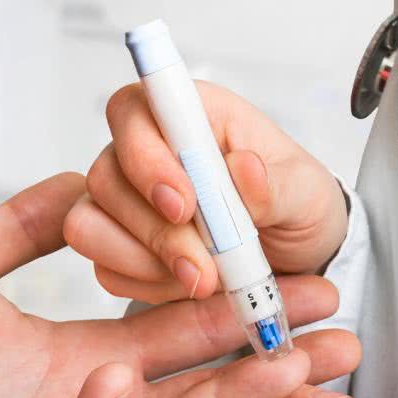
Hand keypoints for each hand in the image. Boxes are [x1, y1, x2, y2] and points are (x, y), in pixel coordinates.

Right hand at [64, 81, 348, 303]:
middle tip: (206, 267)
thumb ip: (276, 186)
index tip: (184, 205)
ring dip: (147, 262)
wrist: (300, 257)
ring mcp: (129, 202)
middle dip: (156, 232)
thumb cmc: (297, 206)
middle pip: (105, 178)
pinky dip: (147, 286)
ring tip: (204, 280)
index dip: (144, 157)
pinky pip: (106, 269)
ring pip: (92, 226)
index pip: (132, 111)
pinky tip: (188, 287)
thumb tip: (245, 167)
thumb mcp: (306, 194)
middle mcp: (149, 153)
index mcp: (192, 118)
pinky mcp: (124, 246)